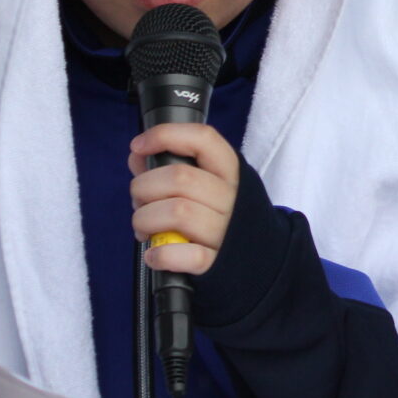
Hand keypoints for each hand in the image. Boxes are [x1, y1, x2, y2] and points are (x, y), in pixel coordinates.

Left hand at [128, 124, 240, 274]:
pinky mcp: (216, 262)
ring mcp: (226, 231)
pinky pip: (184, 254)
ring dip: (145, 220)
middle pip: (179, 178)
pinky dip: (160, 254)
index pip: (203, 139)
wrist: (259, 258)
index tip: (139, 146)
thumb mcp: (209, 185)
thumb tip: (138, 155)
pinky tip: (155, 254)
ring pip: (177, 212)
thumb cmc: (221, 215)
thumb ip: (171, 167)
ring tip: (144, 228)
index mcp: (230, 172)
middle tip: (139, 201)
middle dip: (143, 188)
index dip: (166, 135)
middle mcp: (232, 198)